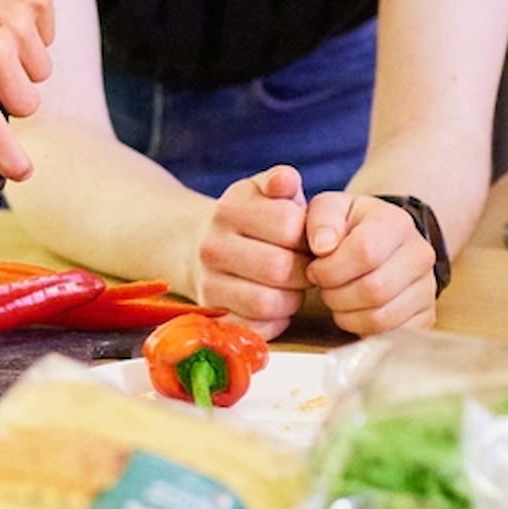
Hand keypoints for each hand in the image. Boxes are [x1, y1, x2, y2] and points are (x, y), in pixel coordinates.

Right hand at [190, 167, 313, 337]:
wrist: (198, 246)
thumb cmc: (248, 218)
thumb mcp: (261, 191)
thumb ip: (280, 181)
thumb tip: (287, 180)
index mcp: (228, 211)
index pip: (287, 225)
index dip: (309, 235)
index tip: (309, 239)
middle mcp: (212, 247)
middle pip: (280, 268)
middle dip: (305, 271)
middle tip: (308, 268)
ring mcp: (208, 283)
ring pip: (268, 303)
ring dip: (292, 298)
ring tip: (292, 286)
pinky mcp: (214, 314)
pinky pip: (256, 328)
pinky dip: (275, 321)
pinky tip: (277, 303)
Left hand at [303, 193, 436, 335]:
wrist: (382, 241)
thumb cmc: (352, 227)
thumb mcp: (332, 208)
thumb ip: (322, 219)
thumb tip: (323, 245)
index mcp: (397, 223)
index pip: (366, 252)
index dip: (331, 268)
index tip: (316, 269)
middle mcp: (419, 255)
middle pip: (374, 289)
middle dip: (336, 294)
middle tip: (325, 287)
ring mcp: (427, 288)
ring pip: (380, 317)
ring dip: (346, 314)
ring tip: (338, 297)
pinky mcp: (425, 316)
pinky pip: (389, 334)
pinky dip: (363, 329)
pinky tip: (355, 311)